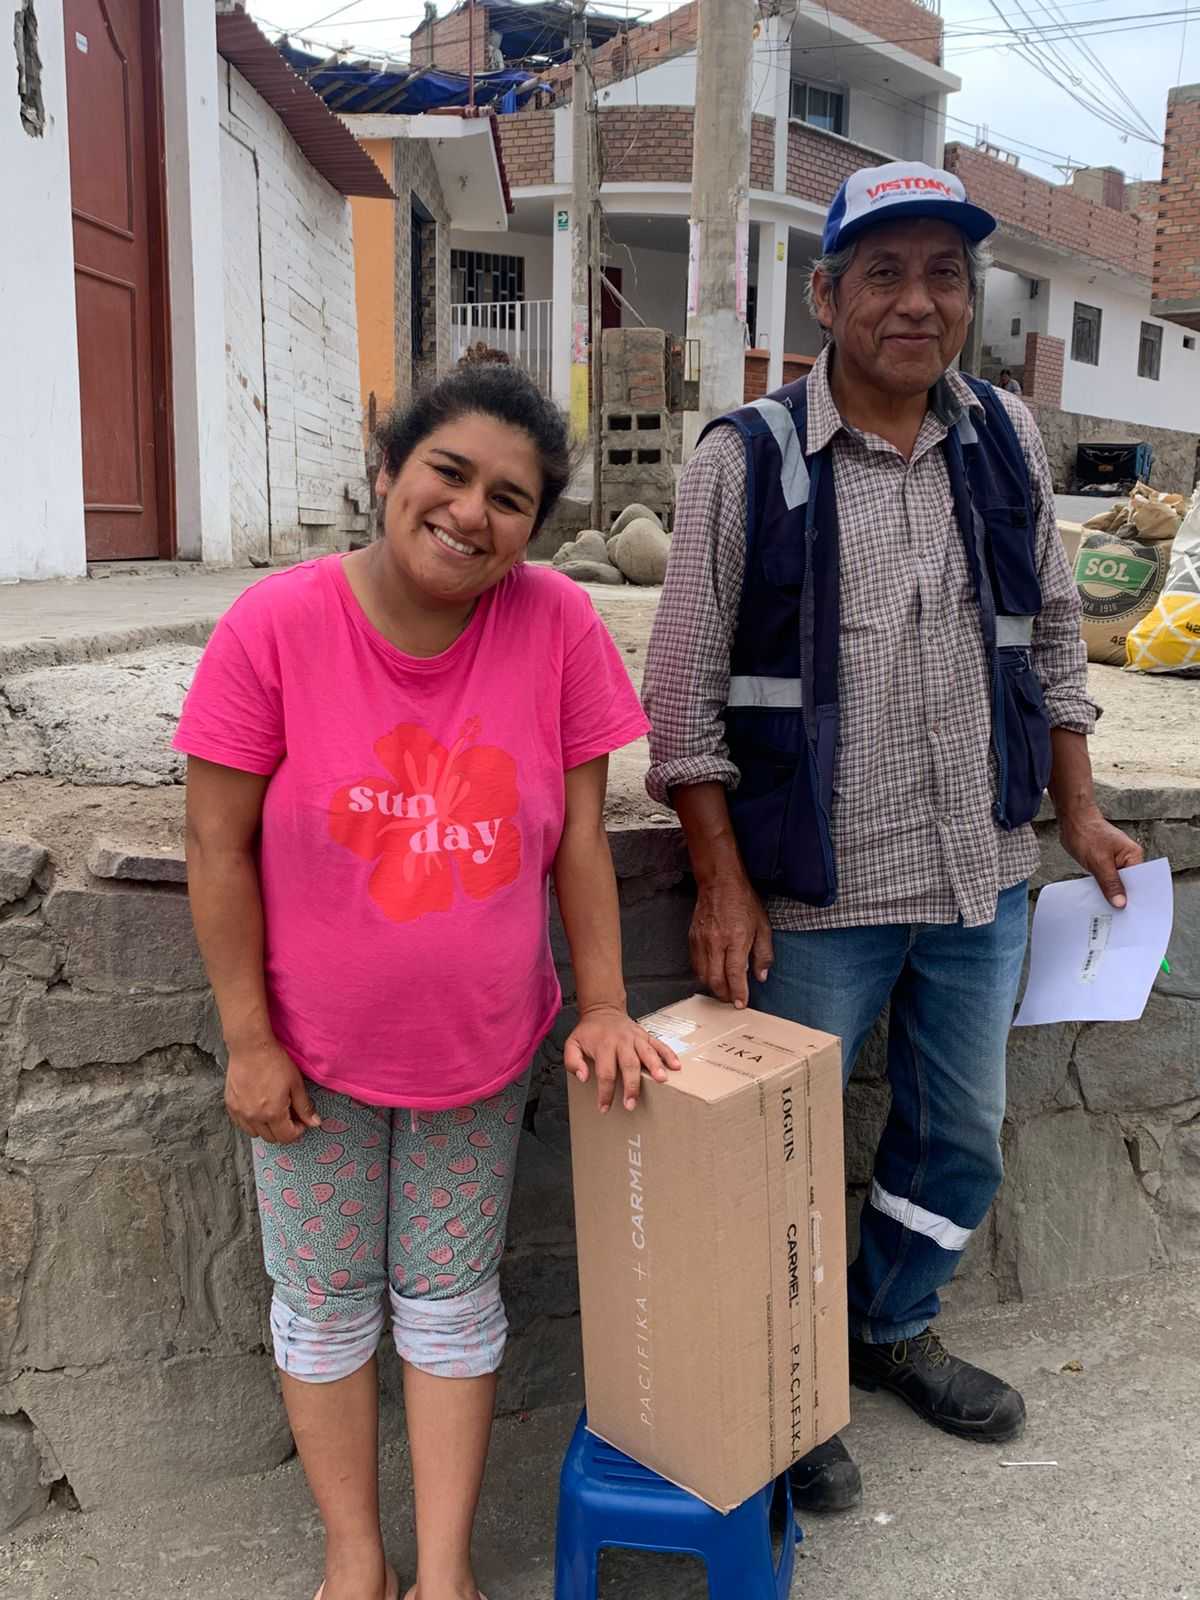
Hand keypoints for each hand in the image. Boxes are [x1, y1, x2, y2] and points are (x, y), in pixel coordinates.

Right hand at [224, 1036, 321, 1143]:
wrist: (250, 1047)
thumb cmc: (275, 1062)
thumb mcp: (296, 1084)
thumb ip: (304, 1107)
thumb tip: (314, 1123)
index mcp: (273, 1113)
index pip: (287, 1137)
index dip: (297, 1131)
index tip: (301, 1121)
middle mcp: (254, 1117)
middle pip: (271, 1138)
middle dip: (283, 1130)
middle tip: (289, 1115)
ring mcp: (240, 1112)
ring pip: (255, 1134)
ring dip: (267, 1128)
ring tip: (273, 1112)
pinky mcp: (230, 1105)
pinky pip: (241, 1124)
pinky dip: (251, 1122)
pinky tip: (258, 1109)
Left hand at [563, 1003, 681, 1112]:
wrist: (603, 1010)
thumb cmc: (589, 1032)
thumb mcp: (572, 1044)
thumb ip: (573, 1061)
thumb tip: (583, 1077)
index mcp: (603, 1045)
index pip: (605, 1072)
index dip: (605, 1092)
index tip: (604, 1108)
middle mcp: (621, 1041)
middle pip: (629, 1065)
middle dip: (631, 1086)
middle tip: (632, 1104)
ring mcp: (636, 1038)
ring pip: (647, 1053)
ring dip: (655, 1067)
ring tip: (662, 1080)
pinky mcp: (646, 1036)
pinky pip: (659, 1045)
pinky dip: (668, 1055)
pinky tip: (676, 1066)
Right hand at [689, 872, 773, 1007]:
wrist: (719, 883)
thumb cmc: (743, 902)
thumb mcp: (763, 926)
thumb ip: (763, 954)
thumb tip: (761, 976)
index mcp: (736, 939)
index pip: (735, 974)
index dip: (738, 992)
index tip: (741, 1004)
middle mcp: (716, 942)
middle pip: (715, 979)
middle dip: (724, 995)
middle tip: (732, 1000)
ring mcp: (701, 941)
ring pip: (702, 975)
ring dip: (713, 987)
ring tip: (723, 990)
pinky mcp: (692, 939)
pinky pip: (695, 964)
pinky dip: (703, 974)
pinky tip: (712, 975)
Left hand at [1058, 806, 1144, 907]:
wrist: (1072, 821)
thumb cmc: (1086, 834)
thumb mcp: (1099, 862)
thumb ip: (1110, 883)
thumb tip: (1121, 902)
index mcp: (1133, 855)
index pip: (1139, 881)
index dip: (1134, 897)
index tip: (1130, 912)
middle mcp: (1128, 859)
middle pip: (1129, 884)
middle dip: (1122, 897)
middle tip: (1116, 914)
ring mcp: (1116, 861)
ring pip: (1117, 883)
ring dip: (1111, 893)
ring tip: (1107, 909)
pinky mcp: (1105, 864)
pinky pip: (1107, 880)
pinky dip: (1103, 888)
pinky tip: (1099, 898)